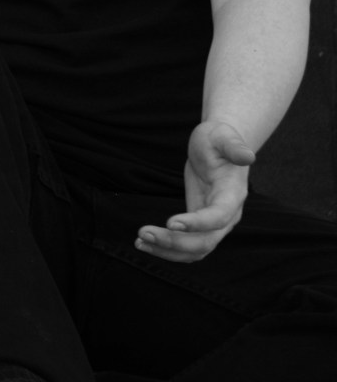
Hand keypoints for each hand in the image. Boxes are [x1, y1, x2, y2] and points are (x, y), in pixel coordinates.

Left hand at [136, 120, 253, 262]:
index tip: (170, 222)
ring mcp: (214, 223)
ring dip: (168, 251)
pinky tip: (145, 242)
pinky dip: (167, 249)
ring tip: (139, 242)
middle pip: (205, 241)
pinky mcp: (200, 225)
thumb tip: (249, 156)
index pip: (218, 217)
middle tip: (142, 233)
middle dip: (174, 242)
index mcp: (233, 196)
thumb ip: (234, 146)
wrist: (218, 147)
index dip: (197, 224)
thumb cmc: (219, 139)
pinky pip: (187, 246)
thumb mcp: (223, 136)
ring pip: (196, 250)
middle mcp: (227, 215)